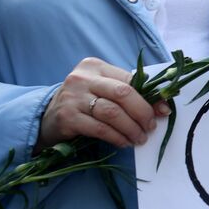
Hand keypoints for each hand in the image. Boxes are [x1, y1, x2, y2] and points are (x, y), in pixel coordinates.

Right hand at [37, 57, 170, 151]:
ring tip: (139, 138)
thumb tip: (163, 107)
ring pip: (112, 112)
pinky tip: (123, 142)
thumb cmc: (81, 103)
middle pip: (123, 93)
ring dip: (131, 128)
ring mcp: (73, 97)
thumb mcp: (102, 92)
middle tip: (151, 127)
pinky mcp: (67, 117)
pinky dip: (116, 137)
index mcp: (95, 66)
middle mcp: (82, 78)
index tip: (163, 111)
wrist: (46, 119)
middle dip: (142, 112)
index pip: (129, 79)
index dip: (150, 97)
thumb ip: (128, 94)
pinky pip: (100, 128)